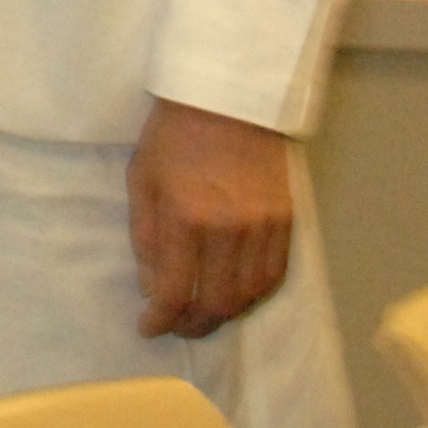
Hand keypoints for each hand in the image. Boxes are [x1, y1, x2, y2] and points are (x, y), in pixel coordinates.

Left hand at [128, 98, 295, 340]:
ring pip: (250, 294)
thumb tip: (153, 287)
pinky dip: (254, 293)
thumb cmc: (172, 136)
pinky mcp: (287, 219)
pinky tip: (236, 294)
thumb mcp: (141, 180)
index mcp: (186, 217)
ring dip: (225, 313)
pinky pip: (275, 274)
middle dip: (194, 325)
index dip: (160, 318)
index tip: (148, 328)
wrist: (227, 100)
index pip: (176, 290)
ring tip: (203, 313)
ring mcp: (264, 226)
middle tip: (176, 326)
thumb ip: (146, 238)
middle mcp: (230, 229)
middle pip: (218, 301)